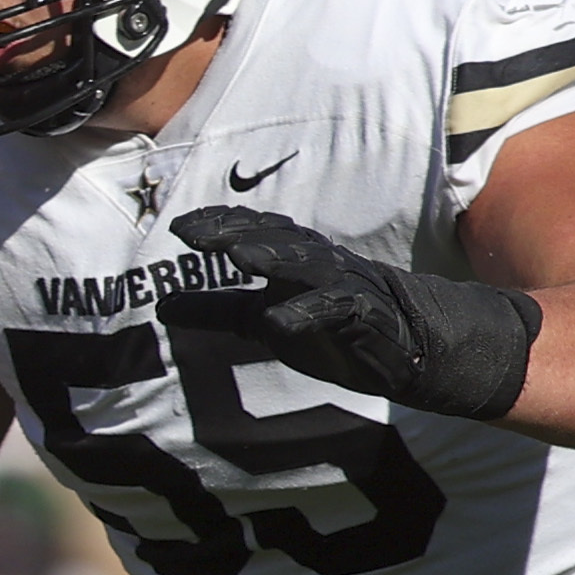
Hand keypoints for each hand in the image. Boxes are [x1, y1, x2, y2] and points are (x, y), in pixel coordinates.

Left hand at [162, 205, 536, 421]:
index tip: (181, 227)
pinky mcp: (366, 319)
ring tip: (238, 256)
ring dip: (273, 257)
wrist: (413, 348)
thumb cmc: (332, 327)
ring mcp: (345, 288)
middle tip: (196, 231)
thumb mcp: (264, 320)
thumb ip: (218, 311)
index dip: (220, 226)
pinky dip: (306, 313)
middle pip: (276, 240)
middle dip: (237, 232)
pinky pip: (336, 310)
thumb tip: (161, 306)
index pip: (255, 233)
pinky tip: (276, 321)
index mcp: (294, 260)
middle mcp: (319, 265)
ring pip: (307, 265)